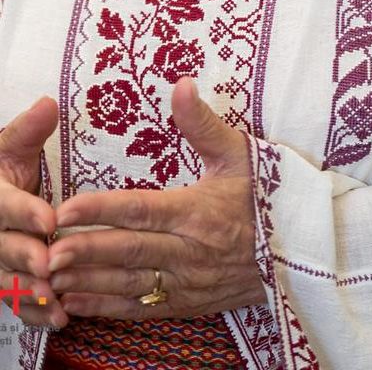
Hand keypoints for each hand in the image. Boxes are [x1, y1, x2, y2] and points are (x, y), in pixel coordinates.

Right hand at [0, 97, 67, 328]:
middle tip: (49, 265)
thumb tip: (49, 103)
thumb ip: (30, 131)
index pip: (1, 205)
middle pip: (2, 247)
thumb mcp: (15, 149)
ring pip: (5, 281)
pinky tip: (58, 319)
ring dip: (29, 293)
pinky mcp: (2, 283)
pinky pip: (14, 303)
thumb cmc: (7, 172)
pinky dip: (34, 313)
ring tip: (53, 300)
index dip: (23, 213)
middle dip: (24, 256)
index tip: (49, 220)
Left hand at [49, 78, 263, 319]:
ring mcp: (189, 282)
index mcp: (199, 211)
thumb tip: (182, 84)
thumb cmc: (267, 196)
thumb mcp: (240, 153)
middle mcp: (191, 251)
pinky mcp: (189, 303)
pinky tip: (79, 302)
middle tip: (47, 249)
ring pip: (132, 285)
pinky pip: (144, 308)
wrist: (302, 251)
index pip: (142, 209)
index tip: (67, 208)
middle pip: (130, 251)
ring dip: (90, 283)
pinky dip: (109, 308)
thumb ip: (203, 123)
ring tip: (52, 277)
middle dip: (86, 251)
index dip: (102, 210)